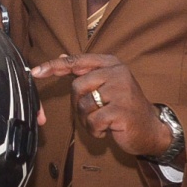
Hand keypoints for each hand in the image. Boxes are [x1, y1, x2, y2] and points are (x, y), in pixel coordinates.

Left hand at [31, 53, 170, 157]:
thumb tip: (63, 56)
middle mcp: (117, 73)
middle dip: (79, 105)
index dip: (54, 66)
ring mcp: (120, 90)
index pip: (77, 61)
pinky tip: (107, 129)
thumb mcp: (108, 84)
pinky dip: (95, 130)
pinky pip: (92, 121)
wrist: (151, 129)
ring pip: (83, 105)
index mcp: (111, 63)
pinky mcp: (121, 110)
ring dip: (88, 120)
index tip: (35, 71)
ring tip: (103, 121)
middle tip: (95, 112)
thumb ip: (86, 71)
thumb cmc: (125, 106)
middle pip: (77, 86)